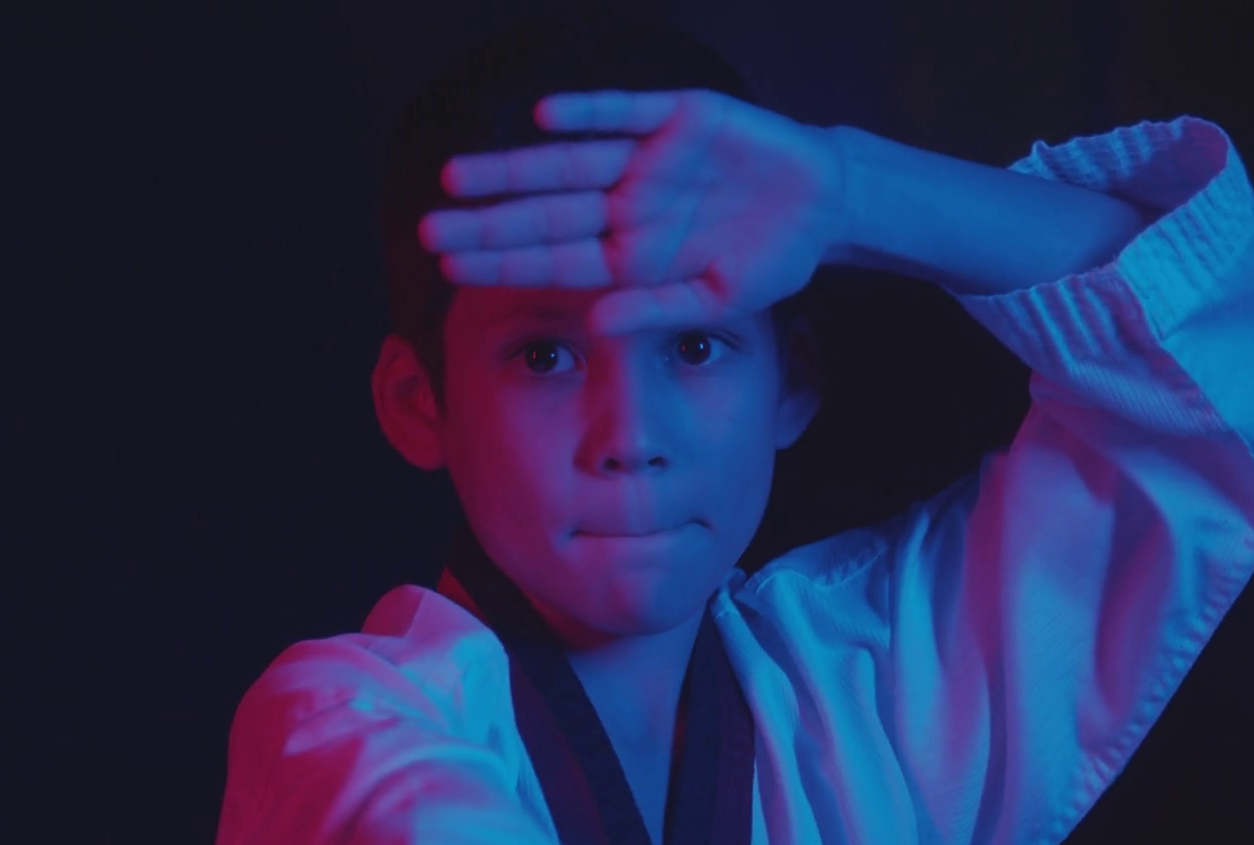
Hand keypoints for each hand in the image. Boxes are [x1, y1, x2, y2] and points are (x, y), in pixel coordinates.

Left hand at [418, 90, 848, 334]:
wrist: (827, 203)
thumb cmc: (768, 259)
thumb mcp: (718, 299)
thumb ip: (655, 309)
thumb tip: (594, 322)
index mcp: (630, 255)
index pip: (553, 261)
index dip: (503, 265)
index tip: (450, 271)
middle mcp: (626, 206)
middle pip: (544, 215)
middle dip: (487, 223)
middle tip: (426, 229)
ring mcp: (648, 161)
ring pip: (568, 163)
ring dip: (514, 169)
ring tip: (458, 176)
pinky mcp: (680, 117)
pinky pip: (625, 112)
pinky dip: (588, 111)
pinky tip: (543, 117)